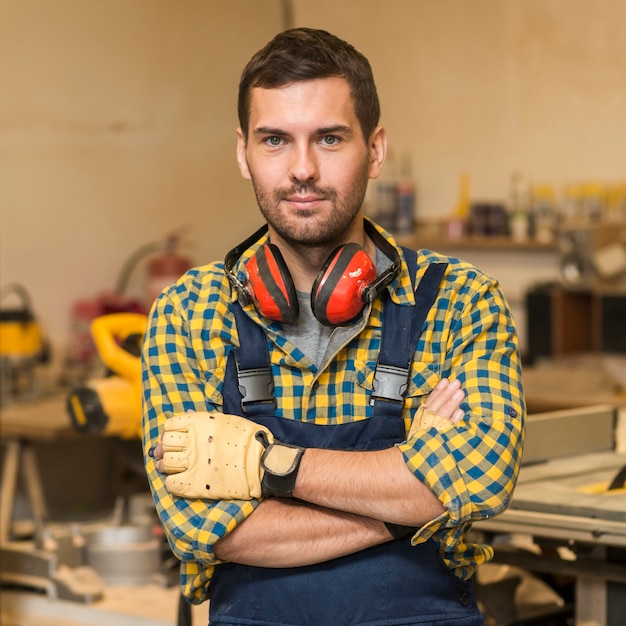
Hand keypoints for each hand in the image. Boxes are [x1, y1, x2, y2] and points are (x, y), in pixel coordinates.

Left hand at [155, 412, 303, 499]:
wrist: (261, 463)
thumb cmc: (249, 440)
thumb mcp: (226, 420)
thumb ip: (204, 419)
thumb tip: (188, 414)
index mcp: (200, 423)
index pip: (170, 426)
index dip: (170, 432)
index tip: (175, 438)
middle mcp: (193, 441)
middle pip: (165, 445)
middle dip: (165, 449)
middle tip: (169, 454)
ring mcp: (192, 463)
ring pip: (165, 464)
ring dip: (165, 466)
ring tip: (171, 468)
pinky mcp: (194, 483)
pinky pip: (172, 484)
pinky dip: (172, 483)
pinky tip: (180, 481)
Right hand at [408, 378, 464, 437]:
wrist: (414, 459)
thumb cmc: (419, 441)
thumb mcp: (419, 425)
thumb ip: (428, 413)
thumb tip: (441, 400)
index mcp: (422, 416)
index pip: (431, 400)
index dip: (438, 390)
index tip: (445, 381)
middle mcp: (427, 421)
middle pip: (437, 404)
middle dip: (446, 392)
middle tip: (456, 383)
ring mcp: (434, 429)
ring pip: (443, 413)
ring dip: (452, 402)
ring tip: (460, 393)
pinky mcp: (440, 439)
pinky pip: (448, 428)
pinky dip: (454, 420)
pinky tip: (460, 412)